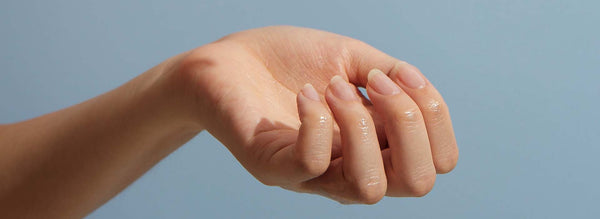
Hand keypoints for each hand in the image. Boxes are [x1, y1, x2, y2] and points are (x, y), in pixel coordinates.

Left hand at [178, 26, 457, 203]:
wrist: (229, 62)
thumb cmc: (289, 61)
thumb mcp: (350, 58)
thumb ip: (392, 76)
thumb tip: (420, 91)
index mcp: (376, 145)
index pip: (436, 160)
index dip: (434, 117)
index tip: (397, 75)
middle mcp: (351, 168)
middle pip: (415, 183)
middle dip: (409, 124)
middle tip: (373, 83)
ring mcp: (313, 175)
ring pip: (369, 186)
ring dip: (362, 125)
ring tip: (334, 87)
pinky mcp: (274, 168)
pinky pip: (312, 164)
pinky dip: (317, 121)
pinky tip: (305, 94)